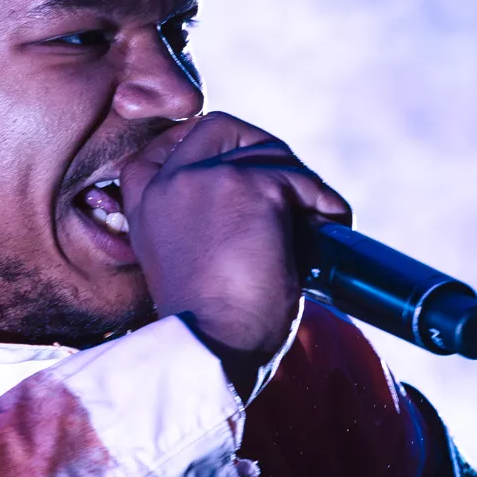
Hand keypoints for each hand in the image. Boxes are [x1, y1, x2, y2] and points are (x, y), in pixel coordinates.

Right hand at [119, 113, 351, 397]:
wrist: (212, 348)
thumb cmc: (208, 325)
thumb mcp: (182, 258)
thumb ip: (196, 218)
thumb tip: (256, 192)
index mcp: (144, 201)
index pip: (172, 142)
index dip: (210, 147)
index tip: (238, 169)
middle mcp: (169, 181)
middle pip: (221, 127)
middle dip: (262, 150)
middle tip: (289, 192)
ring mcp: (207, 178)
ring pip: (269, 150)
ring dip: (303, 184)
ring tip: (315, 224)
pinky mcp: (251, 187)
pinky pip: (303, 180)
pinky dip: (327, 204)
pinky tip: (331, 228)